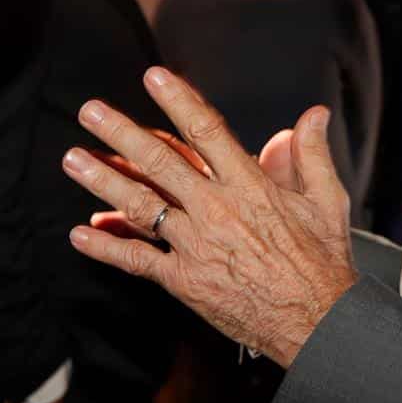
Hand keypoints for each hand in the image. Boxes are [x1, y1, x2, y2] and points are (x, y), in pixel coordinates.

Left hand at [62, 68, 357, 366]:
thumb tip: (314, 115)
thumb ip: (313, 154)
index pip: (207, 132)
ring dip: (103, 181)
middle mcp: (217, 211)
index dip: (178, 101)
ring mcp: (197, 247)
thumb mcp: (327, 202)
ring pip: (141, 207)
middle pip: (160, 164)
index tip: (154, 78)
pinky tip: (81, 233)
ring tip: (73, 159)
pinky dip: (107, 247)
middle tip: (90, 111)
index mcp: (251, 187)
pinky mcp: (185, 281)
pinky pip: (138, 261)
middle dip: (121, 134)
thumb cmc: (322, 263)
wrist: (316, 324)